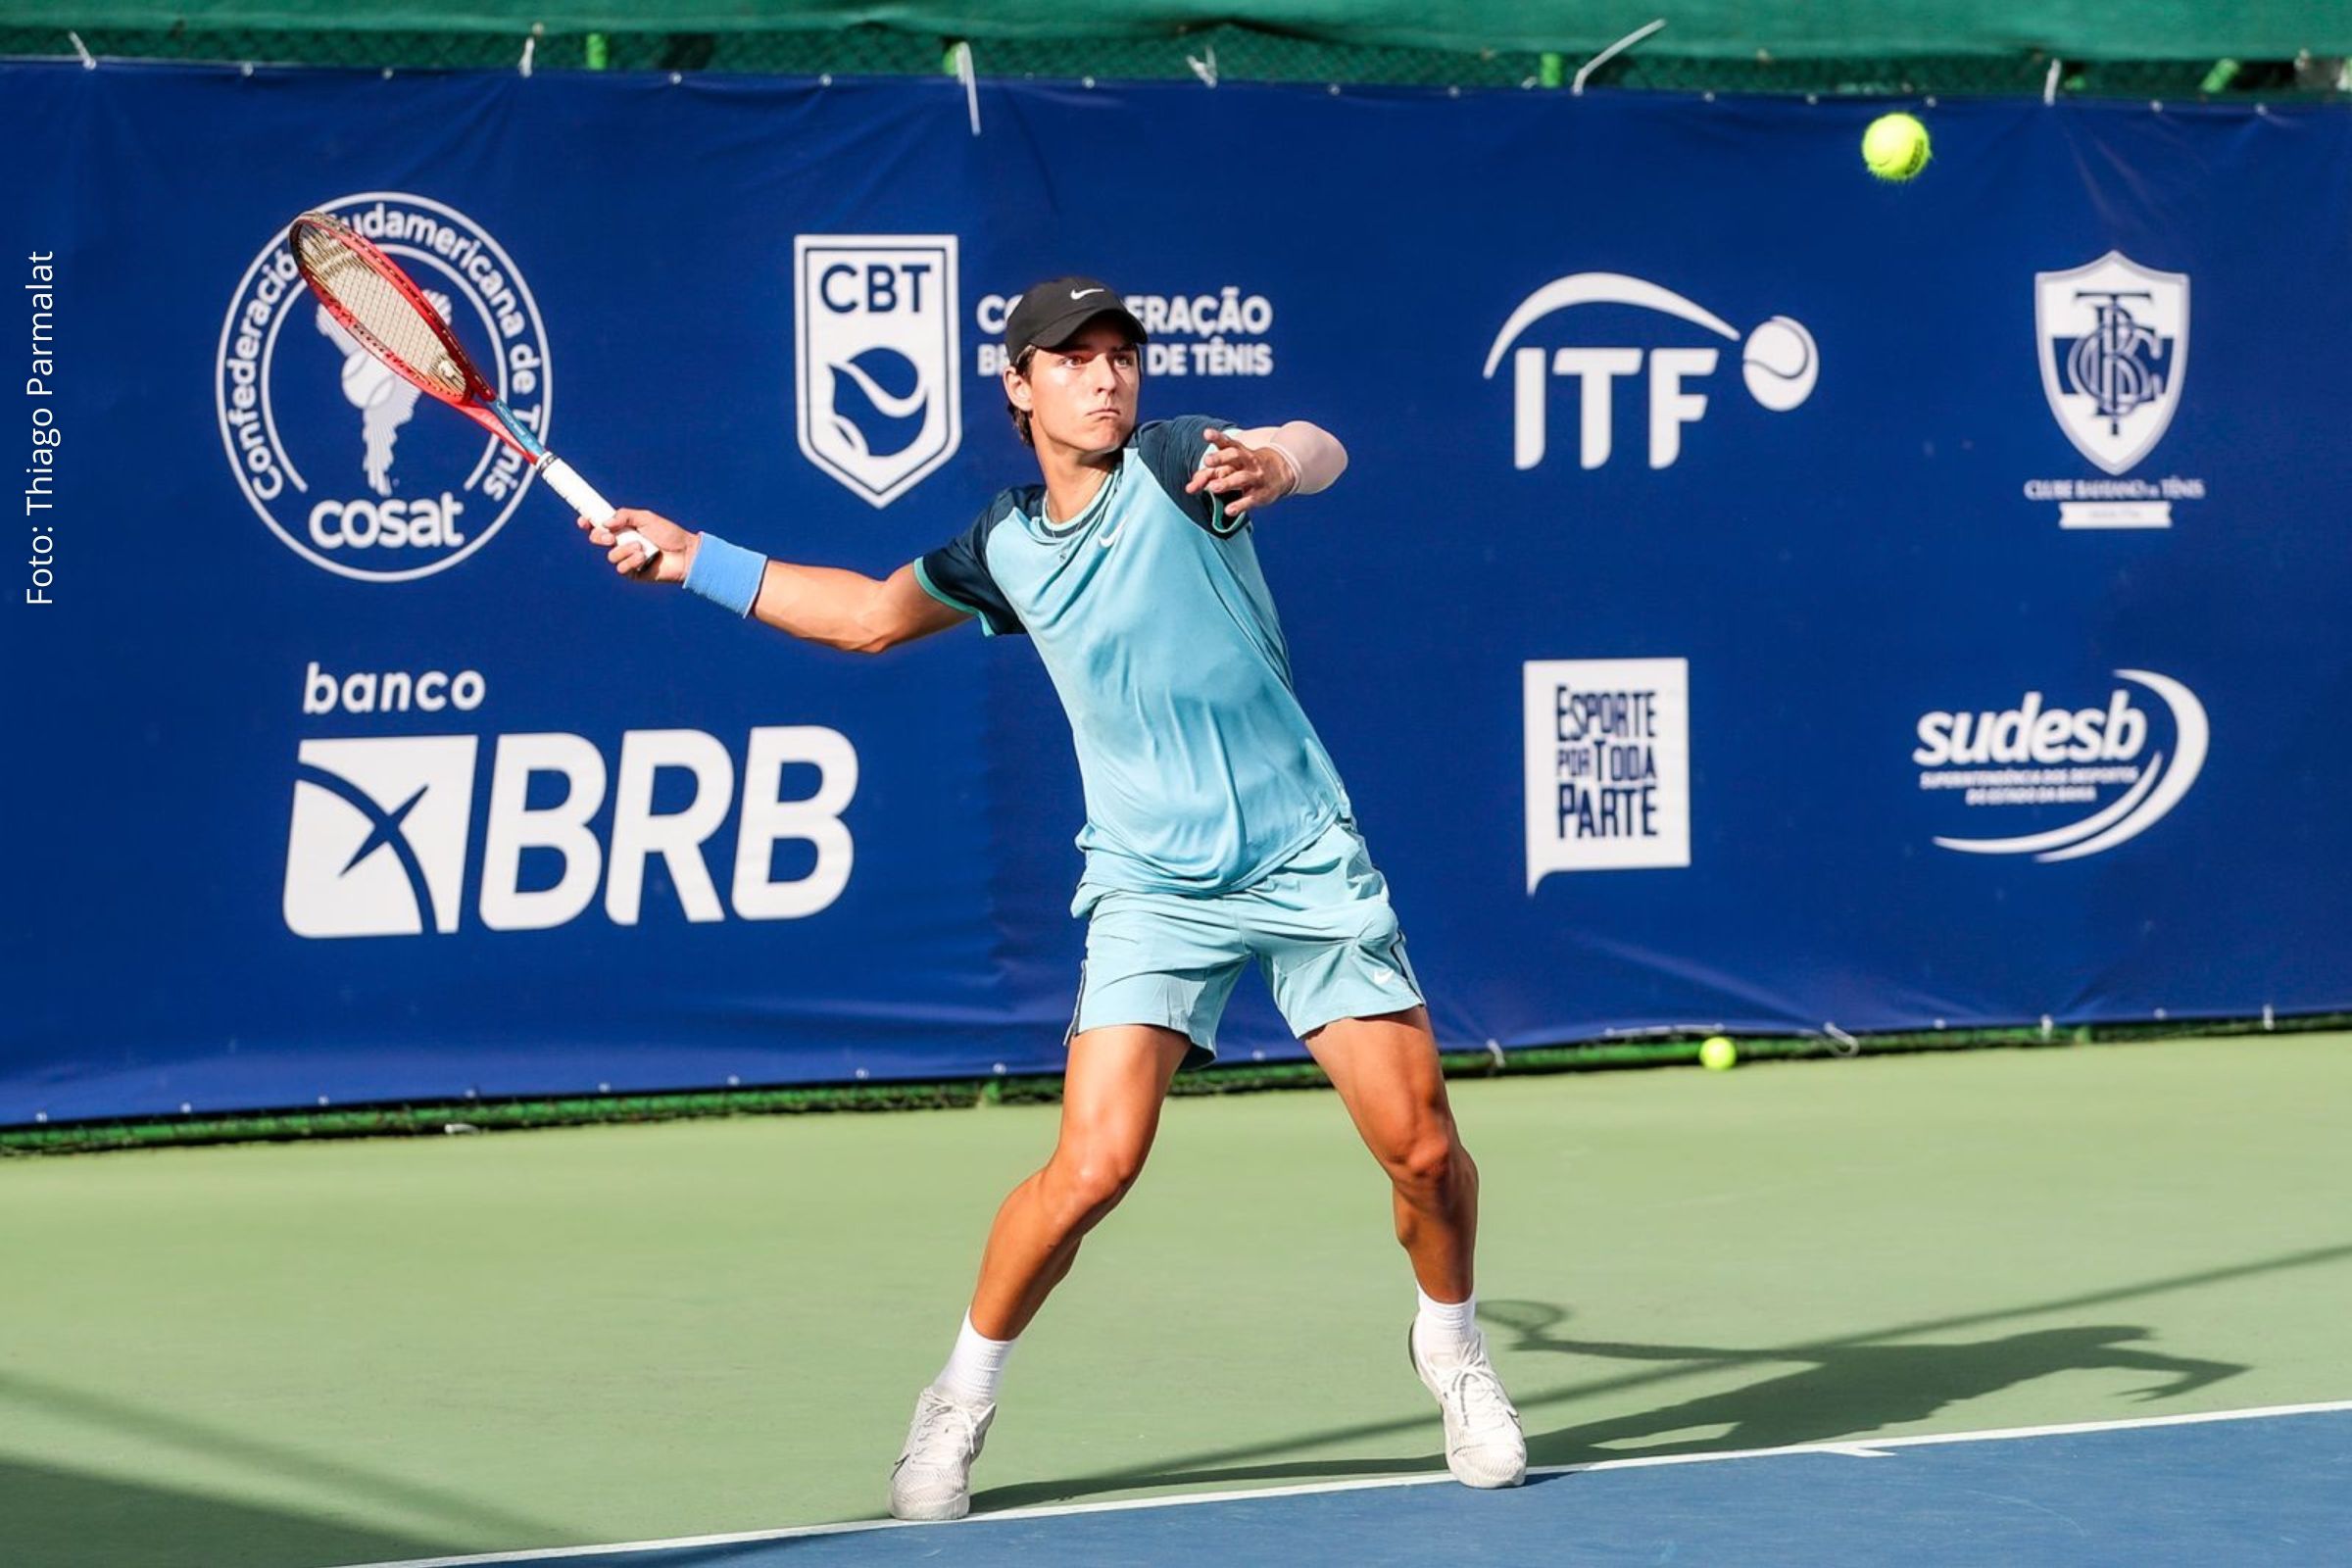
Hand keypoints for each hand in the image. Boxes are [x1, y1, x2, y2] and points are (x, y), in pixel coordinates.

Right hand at [577, 507, 694, 584]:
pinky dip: (631, 561)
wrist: (685, 553)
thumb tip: (604, 522)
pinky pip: (621, 569)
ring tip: (641, 547)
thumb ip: (624, 516)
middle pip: (598, 540)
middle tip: (610, 537)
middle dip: (599, 538)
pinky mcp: (633, 573)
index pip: (600, 525)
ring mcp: (627, 558)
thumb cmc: (669, 533)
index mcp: (624, 528)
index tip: (583, 520)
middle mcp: (622, 542)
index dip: (589, 522)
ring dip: (624, 550)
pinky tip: (643, 557)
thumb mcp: (646, 518)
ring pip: (610, 556)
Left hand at [1184, 428, 1296, 516]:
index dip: (1216, 437)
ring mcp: (1255, 477)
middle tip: (1207, 460)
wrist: (1281, 471)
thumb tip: (1189, 487)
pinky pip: (1250, 499)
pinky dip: (1240, 505)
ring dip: (1227, 482)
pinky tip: (1228, 510)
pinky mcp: (1261, 494)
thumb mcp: (1230, 467)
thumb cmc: (1246, 468)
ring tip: (1213, 487)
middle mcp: (1247, 461)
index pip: (1227, 443)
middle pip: (1234, 456)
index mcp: (1238, 452)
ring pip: (1241, 478)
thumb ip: (1208, 475)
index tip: (1206, 433)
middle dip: (1220, 458)